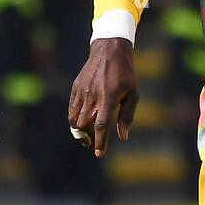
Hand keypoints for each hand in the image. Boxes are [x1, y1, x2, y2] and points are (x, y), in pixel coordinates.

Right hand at [68, 38, 138, 157]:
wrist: (109, 50)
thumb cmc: (125, 74)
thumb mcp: (133, 94)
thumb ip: (127, 116)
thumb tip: (123, 137)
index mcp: (109, 98)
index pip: (101, 125)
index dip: (100, 141)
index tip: (99, 153)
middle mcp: (93, 95)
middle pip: (84, 125)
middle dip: (87, 138)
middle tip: (91, 144)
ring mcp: (82, 91)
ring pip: (74, 119)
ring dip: (78, 132)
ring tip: (85, 136)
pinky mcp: (75, 87)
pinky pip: (71, 109)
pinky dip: (73, 120)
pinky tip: (80, 123)